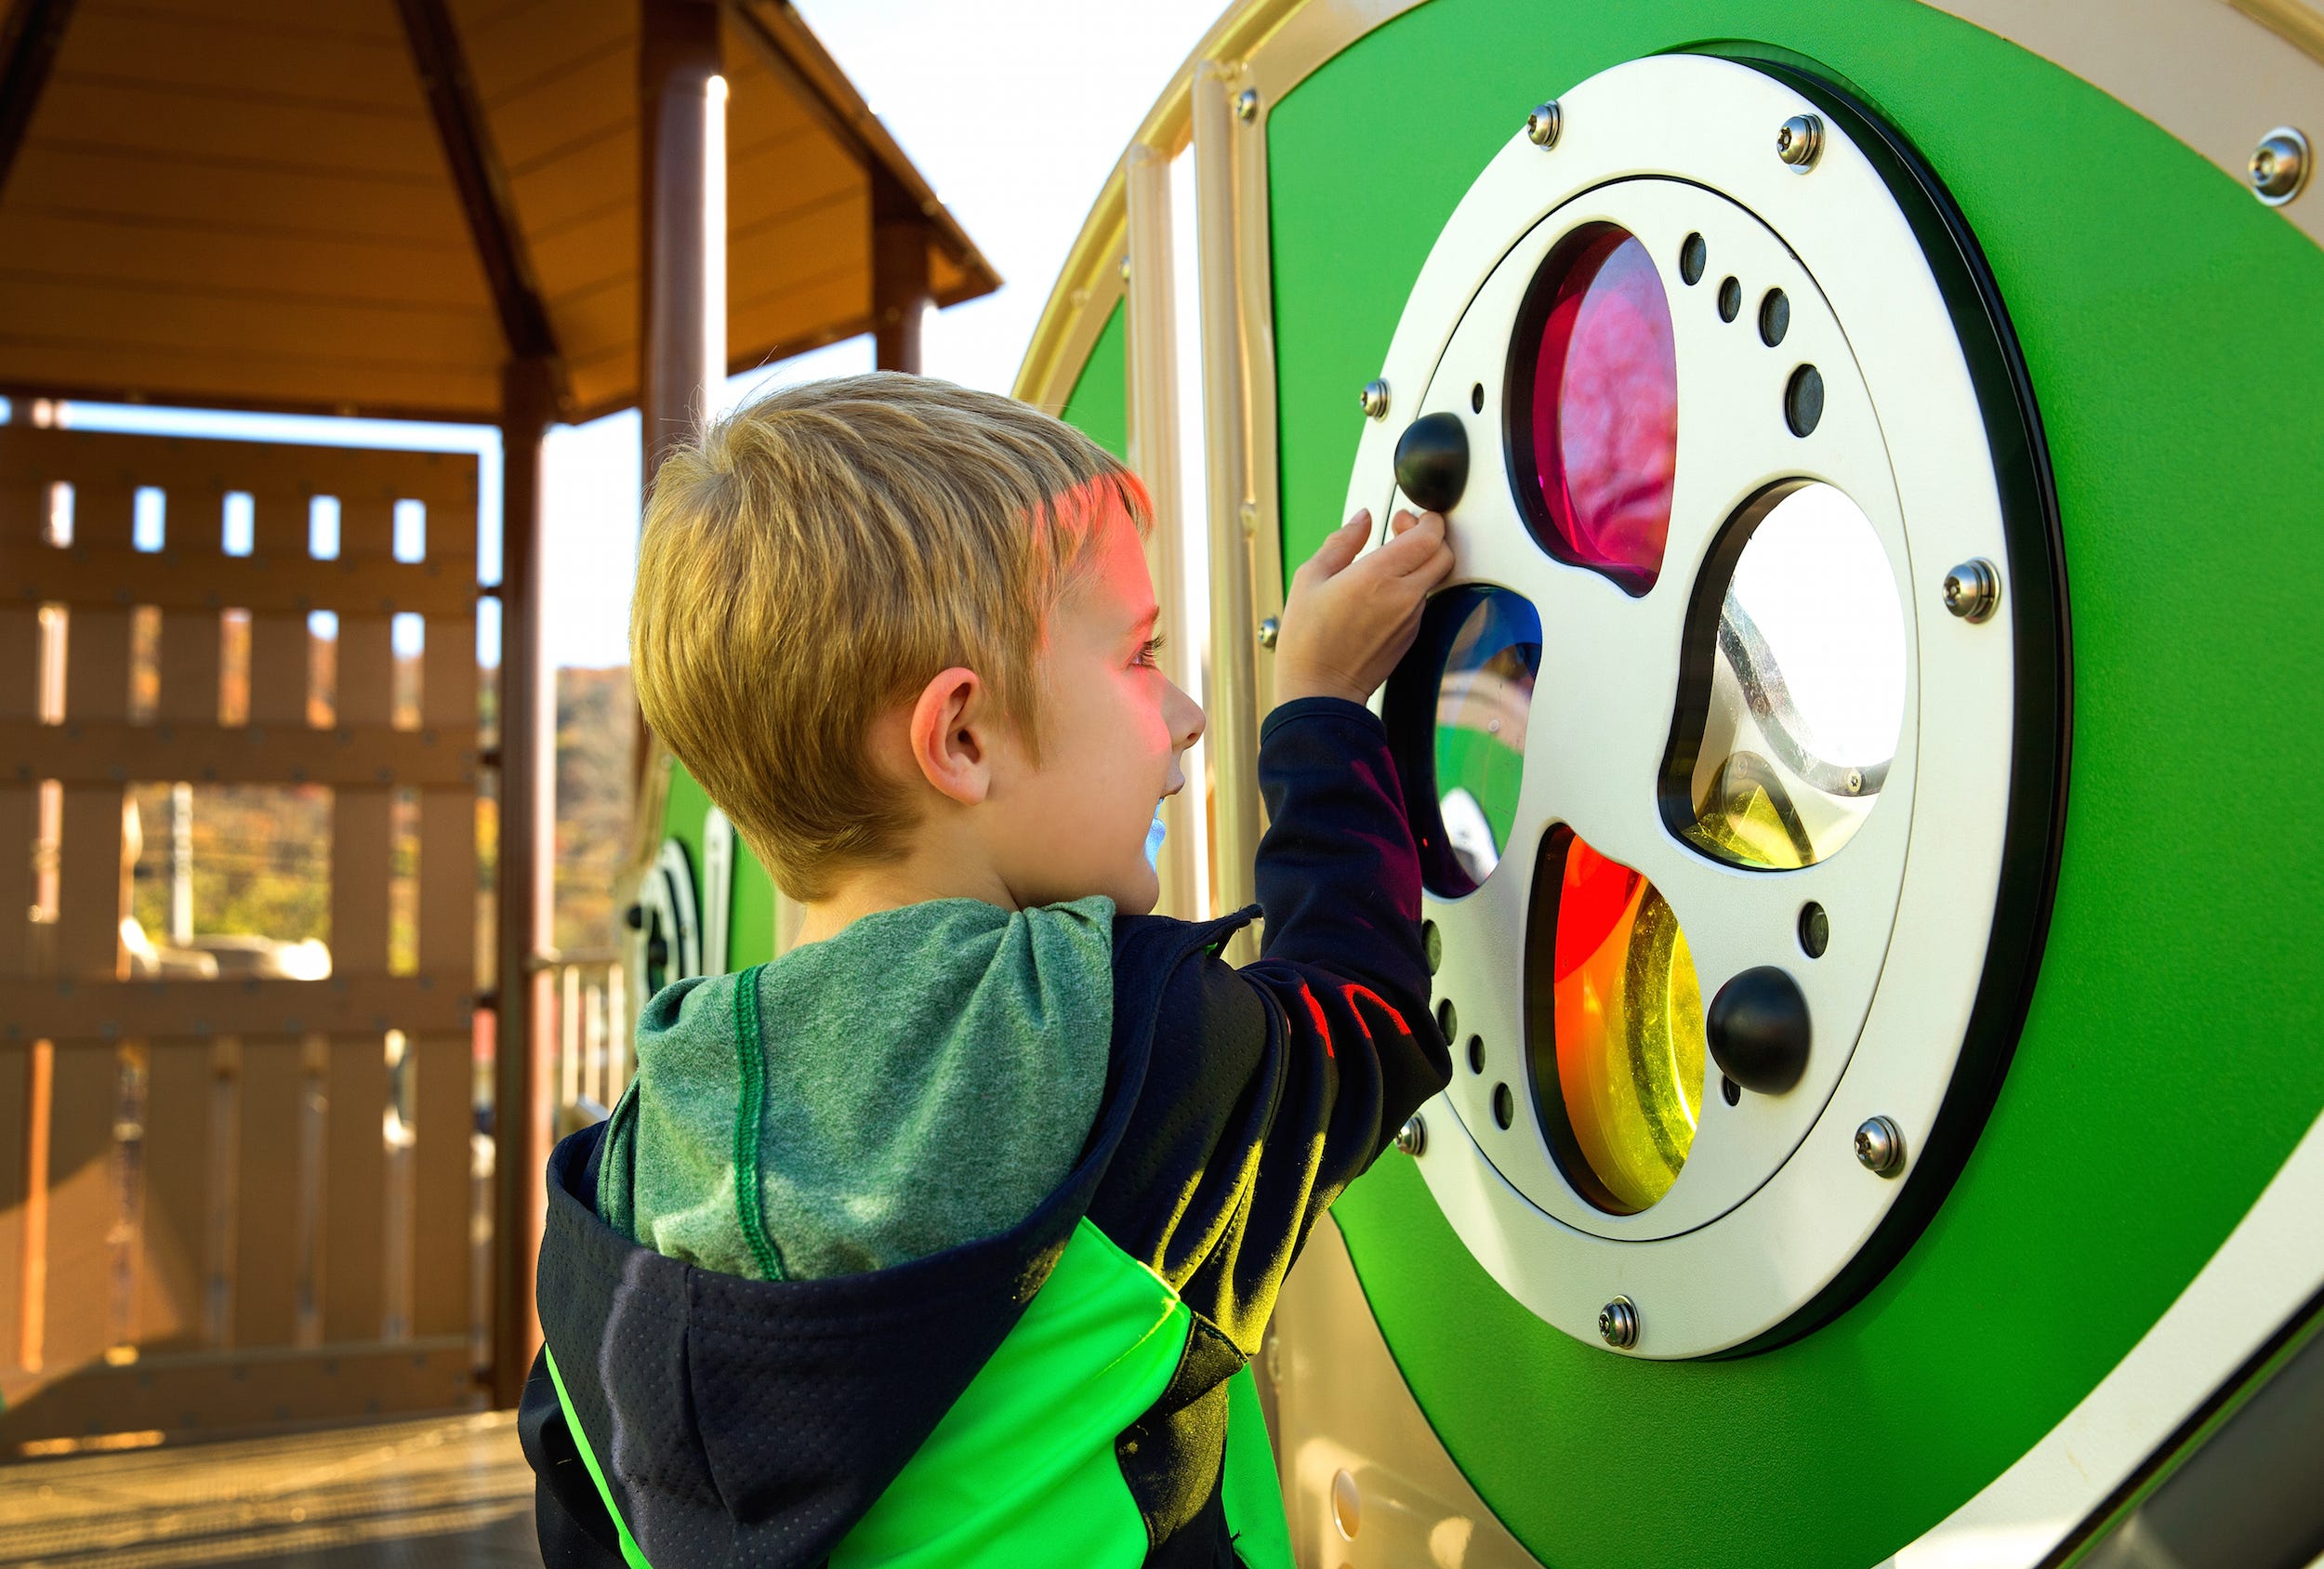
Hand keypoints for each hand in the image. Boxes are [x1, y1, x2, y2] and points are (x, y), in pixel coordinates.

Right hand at [1271, 508, 1453, 707]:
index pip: (1428, 536)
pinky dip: (1412, 587)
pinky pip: (1421, 601)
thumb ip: (1342, 542)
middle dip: (1431, 537)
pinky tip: (1383, 591)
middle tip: (1404, 532)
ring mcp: (1411, 618)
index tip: (1408, 516)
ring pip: (1433, 578)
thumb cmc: (1308, 640)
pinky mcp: (1411, 635)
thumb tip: (1361, 519)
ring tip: (1388, 562)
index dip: (1426, 520)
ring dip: (1420, 563)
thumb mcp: (1311, 578)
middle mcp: (1403, 596)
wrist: (1321, 692)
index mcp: (1378, 575)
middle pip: (1443, 554)